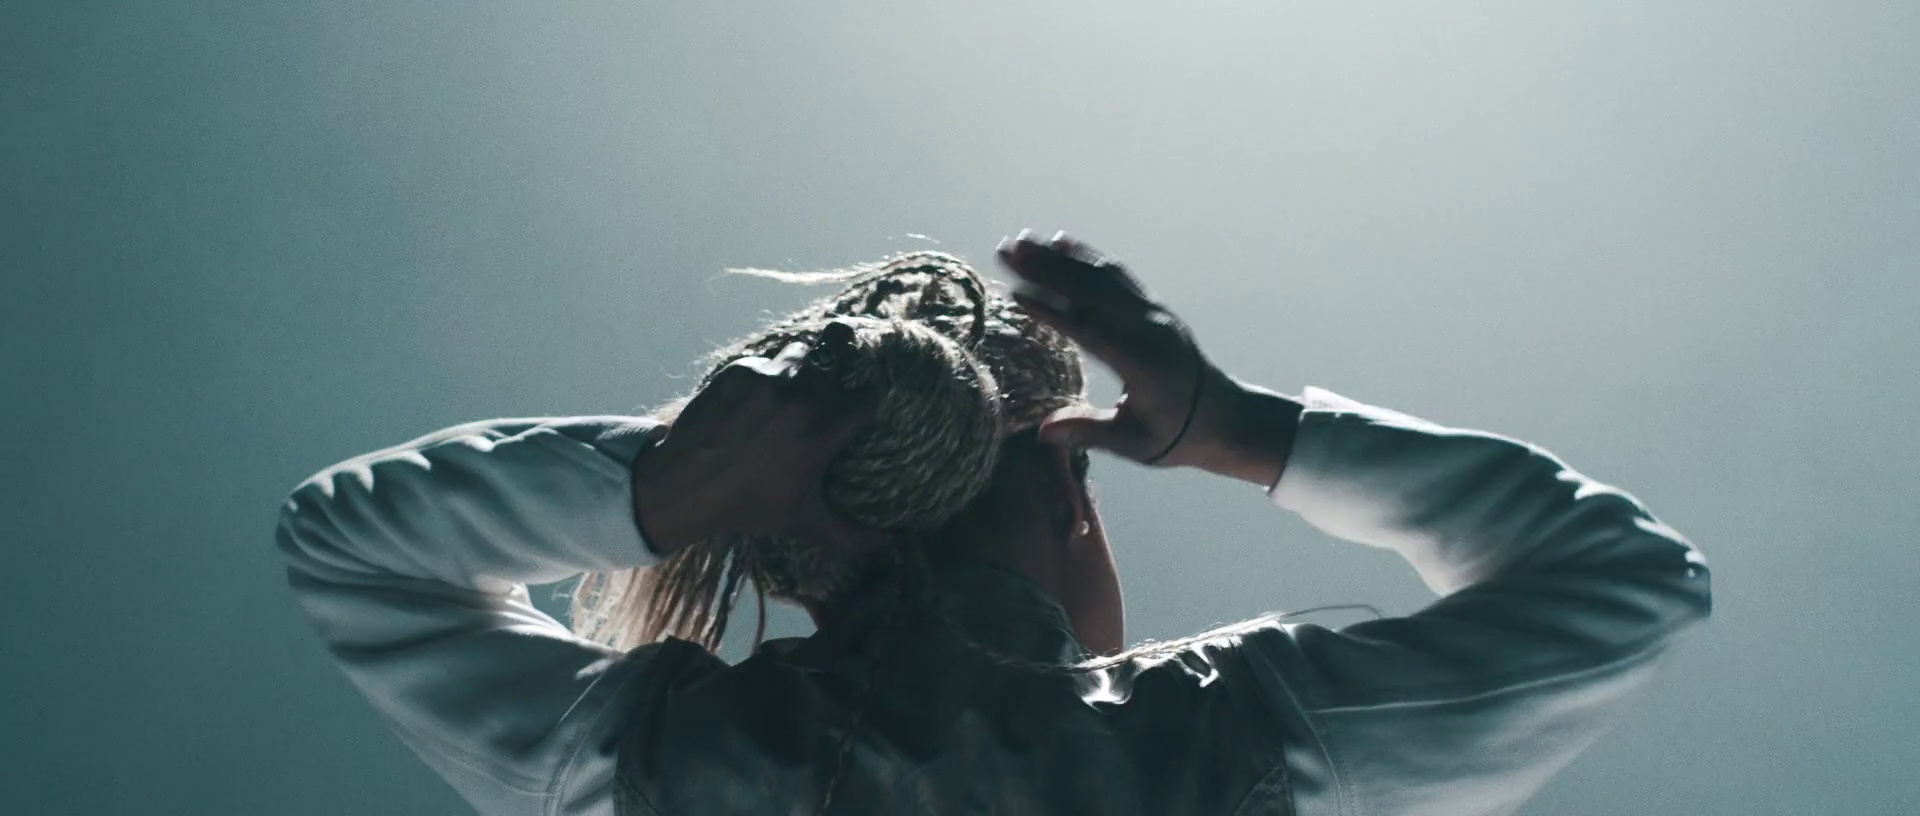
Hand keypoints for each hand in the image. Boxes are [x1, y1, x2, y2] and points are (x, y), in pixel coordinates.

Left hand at [632, 322, 887, 555]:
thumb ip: (849, 535)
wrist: (682, 487)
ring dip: (802, 366)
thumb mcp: (802, 522)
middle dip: (838, 367)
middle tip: (829, 384)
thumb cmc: (746, 506)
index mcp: (822, 434)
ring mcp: (769, 380)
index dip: (868, 396)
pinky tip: (755, 397)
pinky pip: (765, 360)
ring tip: (791, 387)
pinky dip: (765, 374)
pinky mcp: (740, 371)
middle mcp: (800, 400)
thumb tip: (886, 546)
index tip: (863, 401)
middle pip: (838, 356)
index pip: (867, 395)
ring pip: (802, 353)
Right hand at [997, 230, 1298, 484]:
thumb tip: (1043, 432)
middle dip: (1046, 268)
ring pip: (1103, 275)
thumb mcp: (1133, 444)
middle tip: (1004, 251)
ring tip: (1021, 240)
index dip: (1052, 312)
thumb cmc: (1175, 436)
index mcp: (1142, 364)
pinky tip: (1062, 241)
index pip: (1091, 330)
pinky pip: (1117, 275)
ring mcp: (1152, 313)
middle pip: (1092, 290)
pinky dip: (1088, 257)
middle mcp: (1148, 329)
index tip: (1015, 293)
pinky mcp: (1152, 307)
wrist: (1224, 416)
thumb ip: (1089, 433)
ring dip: (1061, 256)